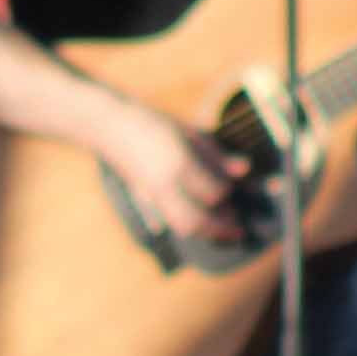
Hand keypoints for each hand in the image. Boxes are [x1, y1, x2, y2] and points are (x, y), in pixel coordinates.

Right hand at [97, 97, 248, 248]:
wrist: (111, 127)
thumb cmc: (154, 124)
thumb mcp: (189, 132)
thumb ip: (216, 154)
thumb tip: (245, 170)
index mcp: (180, 164)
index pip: (214, 191)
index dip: (227, 192)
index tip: (235, 186)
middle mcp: (165, 185)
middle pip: (198, 220)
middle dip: (221, 228)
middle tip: (239, 230)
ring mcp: (153, 195)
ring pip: (183, 225)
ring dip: (206, 231)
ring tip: (223, 230)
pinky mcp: (145, 199)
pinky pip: (172, 220)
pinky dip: (191, 225)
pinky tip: (203, 221)